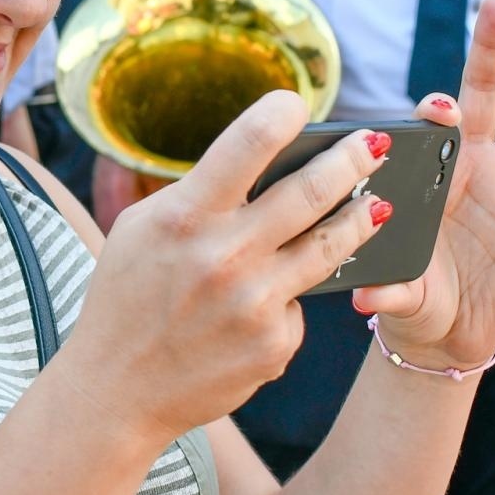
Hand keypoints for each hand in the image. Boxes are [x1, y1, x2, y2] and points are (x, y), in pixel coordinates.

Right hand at [67, 92, 397, 441]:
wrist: (115, 390)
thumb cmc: (126, 299)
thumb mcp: (141, 231)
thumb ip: (197, 196)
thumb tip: (259, 163)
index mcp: (183, 217)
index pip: (247, 143)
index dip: (281, 114)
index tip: (296, 103)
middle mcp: (224, 256)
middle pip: (312, 191)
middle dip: (352, 160)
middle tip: (376, 145)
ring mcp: (254, 303)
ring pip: (330, 246)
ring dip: (361, 219)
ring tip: (379, 204)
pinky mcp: (274, 344)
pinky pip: (299, 305)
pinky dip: (287, 299)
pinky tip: (265, 306)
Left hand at [351, 0, 494, 369]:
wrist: (446, 334)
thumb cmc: (411, 302)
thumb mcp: (400, 297)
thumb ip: (389, 291)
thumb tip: (366, 298)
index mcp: (429, 176)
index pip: (434, 130)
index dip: (437, 112)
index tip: (440, 106)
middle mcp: (471, 168)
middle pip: (484, 94)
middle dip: (492, 47)